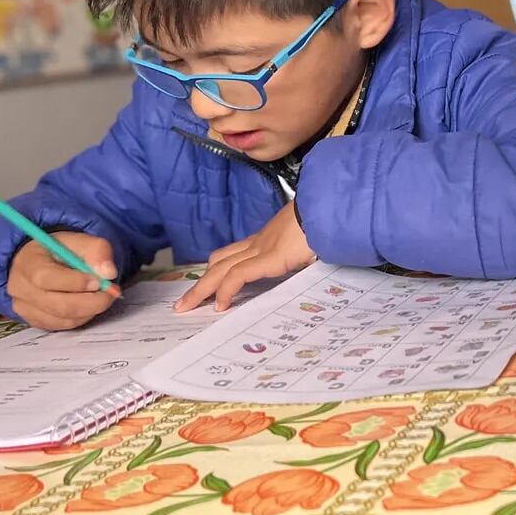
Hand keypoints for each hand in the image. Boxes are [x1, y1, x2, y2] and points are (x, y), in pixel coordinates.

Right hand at [8, 232, 118, 329]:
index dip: (76, 282)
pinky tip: (88, 304)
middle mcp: (20, 288)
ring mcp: (25, 308)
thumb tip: (108, 272)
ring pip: (62, 318)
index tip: (99, 281)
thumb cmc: (62, 250)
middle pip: (56, 305)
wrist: (46, 261)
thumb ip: (97, 251)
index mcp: (27, 262)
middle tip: (110, 293)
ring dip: (89, 310)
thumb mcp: (81, 241)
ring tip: (102, 295)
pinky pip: (63, 326)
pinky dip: (81, 317)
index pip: (46, 278)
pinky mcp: (35, 321)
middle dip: (90, 302)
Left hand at [175, 202, 315, 312]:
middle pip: (220, 263)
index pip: (235, 255)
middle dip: (200, 284)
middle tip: (183, 303)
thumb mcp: (310, 246)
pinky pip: (238, 275)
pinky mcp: (270, 257)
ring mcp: (262, 249)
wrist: (332, 208)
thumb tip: (308, 270)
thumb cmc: (326, 224)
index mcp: (268, 241)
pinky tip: (219, 305)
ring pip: (221, 269)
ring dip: (202, 288)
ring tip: (188, 306)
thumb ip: (304, 258)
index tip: (211, 289)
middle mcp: (259, 243)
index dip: (219, 271)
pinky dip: (225, 290)